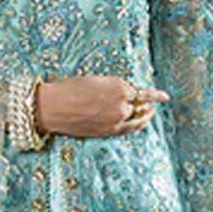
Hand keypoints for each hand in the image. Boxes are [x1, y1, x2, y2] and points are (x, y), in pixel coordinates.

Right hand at [35, 75, 167, 138]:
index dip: (146, 93)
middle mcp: (122, 104)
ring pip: (138, 119)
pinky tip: (141, 123)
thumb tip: (124, 93)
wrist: (52, 107)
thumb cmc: (68, 89)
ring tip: (151, 113)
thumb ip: (112, 86)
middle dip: (145, 103)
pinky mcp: (108, 131)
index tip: (160, 95)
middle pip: (140, 105)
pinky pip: (128, 129)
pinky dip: (137, 125)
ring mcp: (116, 120)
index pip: (138, 91)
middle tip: (156, 102)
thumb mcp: (94, 80)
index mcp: (119, 87)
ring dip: (147, 116)